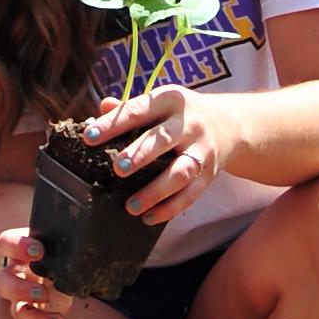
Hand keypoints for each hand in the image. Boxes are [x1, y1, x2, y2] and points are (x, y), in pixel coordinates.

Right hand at [0, 222, 69, 318]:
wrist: (61, 270)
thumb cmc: (61, 253)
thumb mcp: (65, 243)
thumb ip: (72, 239)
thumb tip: (99, 238)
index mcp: (21, 252)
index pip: (5, 243)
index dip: (16, 246)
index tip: (38, 251)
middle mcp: (17, 275)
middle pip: (2, 283)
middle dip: (21, 290)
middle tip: (42, 293)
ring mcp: (21, 300)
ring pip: (16, 311)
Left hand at [86, 85, 226, 225]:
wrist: (230, 124)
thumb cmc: (180, 115)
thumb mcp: (160, 103)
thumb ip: (130, 108)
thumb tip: (100, 110)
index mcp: (170, 100)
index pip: (137, 111)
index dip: (112, 124)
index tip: (88, 137)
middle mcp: (188, 124)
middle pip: (162, 140)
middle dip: (139, 155)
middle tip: (116, 170)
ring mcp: (201, 150)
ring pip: (180, 172)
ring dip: (155, 191)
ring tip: (130, 206)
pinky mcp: (209, 174)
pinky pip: (190, 194)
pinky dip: (170, 209)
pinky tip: (148, 218)